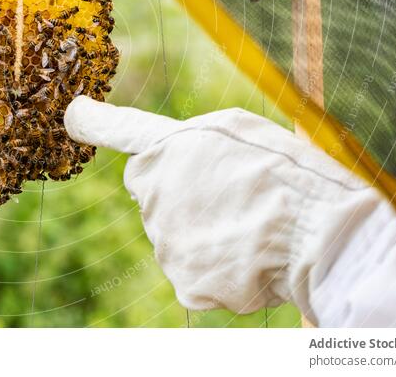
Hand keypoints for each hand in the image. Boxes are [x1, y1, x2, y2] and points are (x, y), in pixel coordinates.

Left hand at [64, 96, 386, 320]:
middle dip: (181, 196)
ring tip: (251, 226)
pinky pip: (195, 275)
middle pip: (156, 195)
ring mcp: (165, 239)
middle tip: (233, 198)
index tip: (74, 115)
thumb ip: (194, 144)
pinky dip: (219, 271)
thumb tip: (169, 171)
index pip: (123, 130)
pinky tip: (249, 257)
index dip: (96, 122)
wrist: (320, 234)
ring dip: (206, 235)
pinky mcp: (183, 281)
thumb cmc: (291, 175)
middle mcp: (155, 190)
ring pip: (177, 238)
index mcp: (172, 146)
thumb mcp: (243, 132)